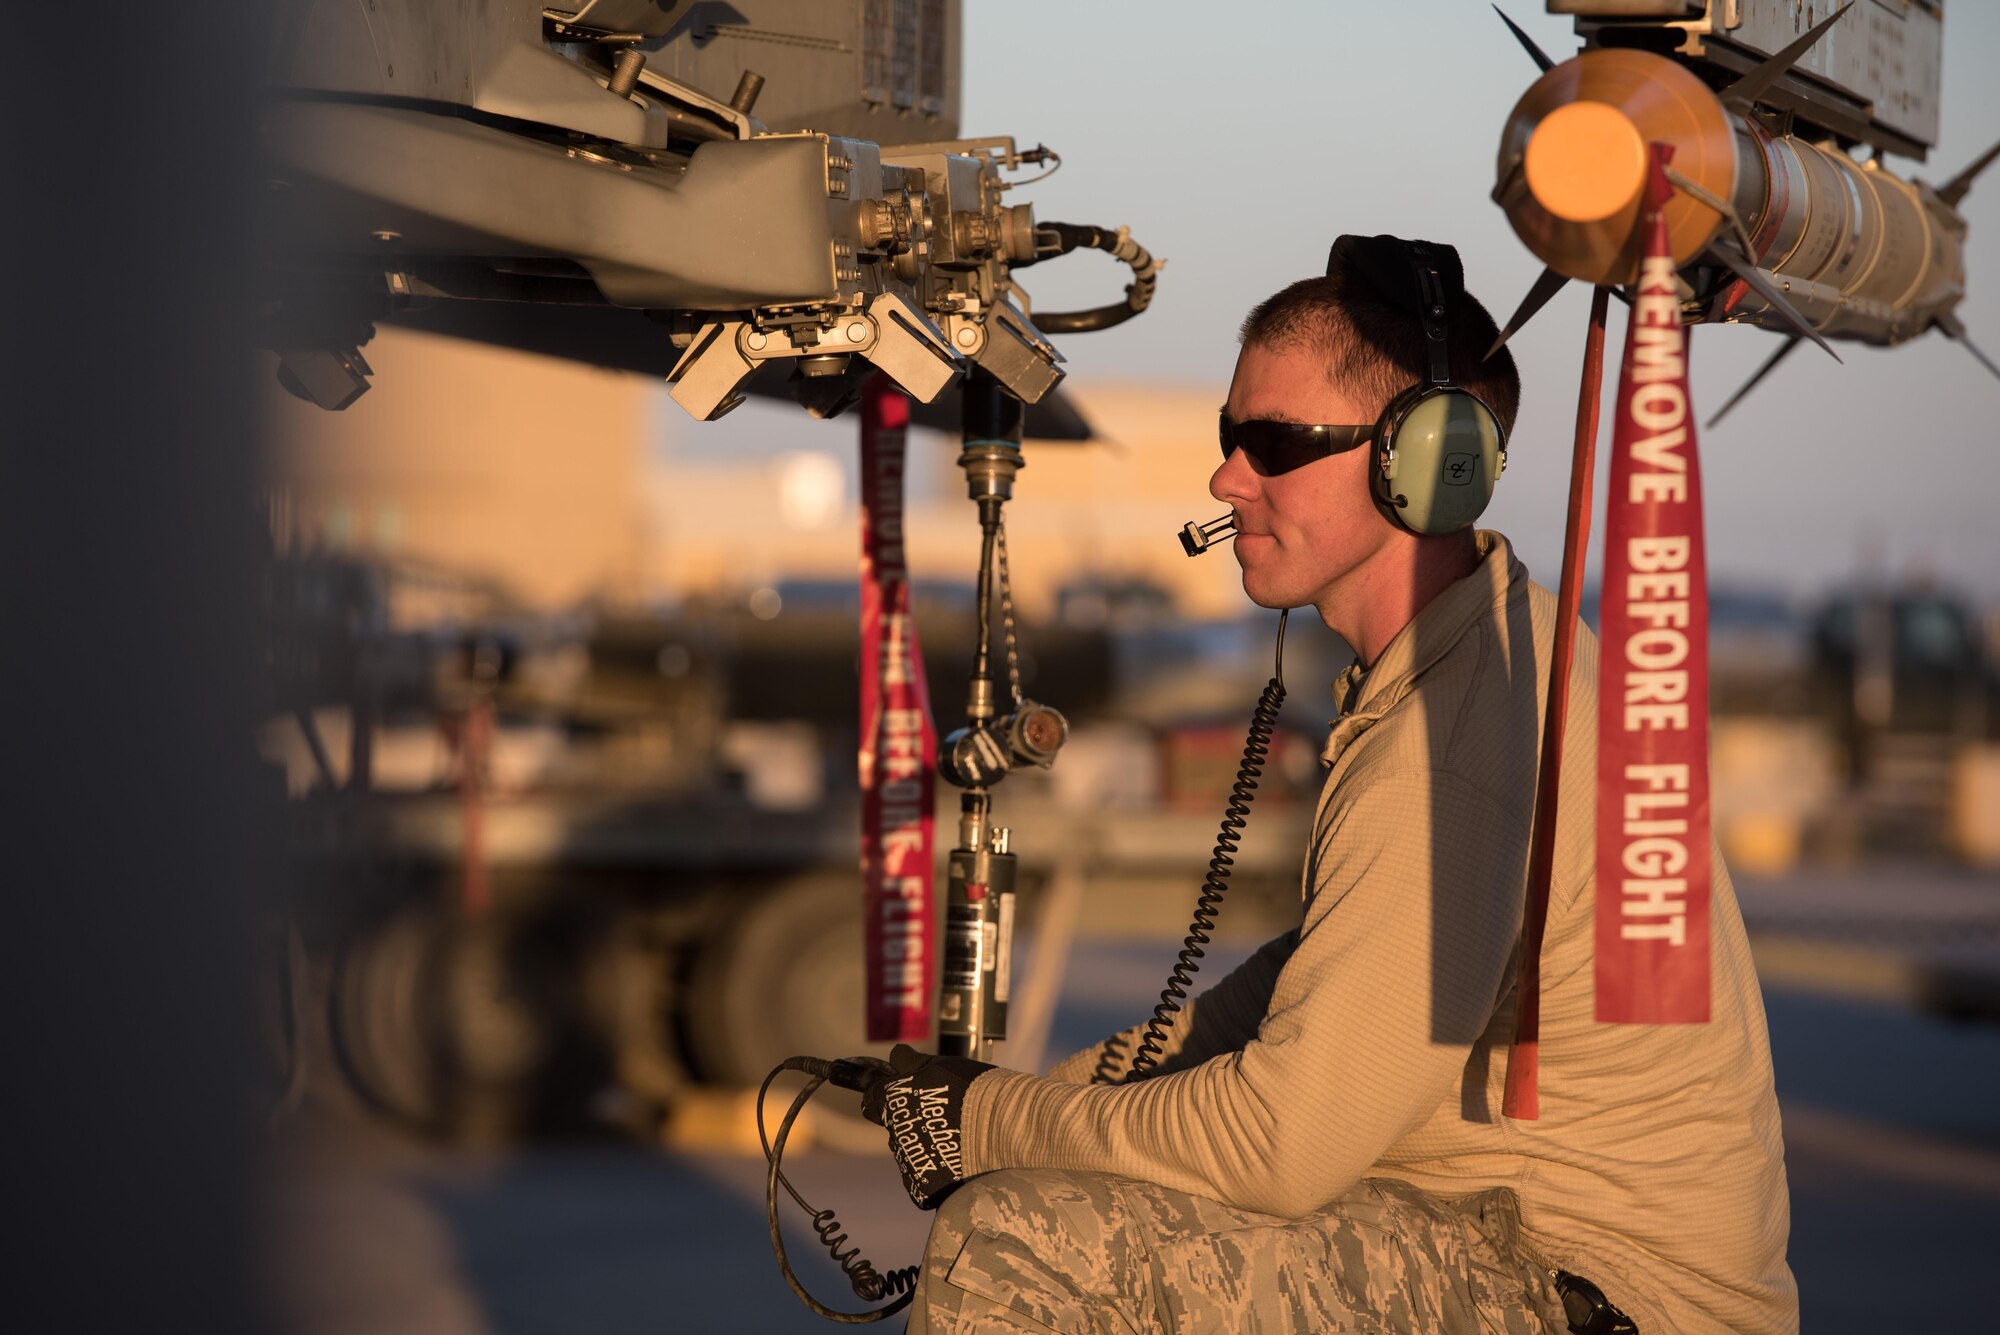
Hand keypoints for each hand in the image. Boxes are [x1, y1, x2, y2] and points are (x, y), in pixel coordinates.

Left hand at [858, 1044, 992, 1209]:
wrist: (1006, 1128)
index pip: (872, 1098)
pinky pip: (923, 1178)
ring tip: (957, 1140)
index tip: (899, 1097)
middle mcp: (894, 1132)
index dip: (884, 1096)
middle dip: (908, 1122)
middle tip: (937, 1119)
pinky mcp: (922, 1187)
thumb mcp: (941, 1065)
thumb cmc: (975, 1090)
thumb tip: (896, 1055)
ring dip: (924, 1146)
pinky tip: (959, 1161)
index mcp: (894, 1100)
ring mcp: (907, 1163)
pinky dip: (937, 1171)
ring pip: (909, 1153)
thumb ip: (911, 1062)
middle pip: (893, 1127)